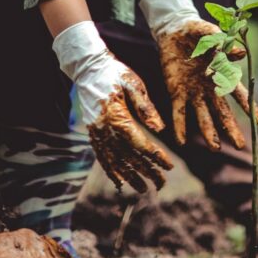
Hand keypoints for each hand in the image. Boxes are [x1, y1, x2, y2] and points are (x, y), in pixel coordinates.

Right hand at [53, 22, 171, 191]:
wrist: (87, 67)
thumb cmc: (114, 73)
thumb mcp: (134, 84)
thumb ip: (146, 108)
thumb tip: (159, 129)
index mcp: (117, 117)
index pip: (140, 143)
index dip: (156, 157)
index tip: (170, 166)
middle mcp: (104, 129)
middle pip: (128, 157)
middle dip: (146, 172)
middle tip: (162, 184)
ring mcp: (96, 133)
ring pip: (114, 161)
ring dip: (129, 176)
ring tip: (144, 189)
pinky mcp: (93, 132)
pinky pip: (102, 156)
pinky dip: (111, 171)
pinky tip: (120, 181)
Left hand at [140, 0, 257, 149]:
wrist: (174, 30)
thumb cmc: (197, 31)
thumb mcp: (210, 34)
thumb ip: (223, 44)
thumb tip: (240, 54)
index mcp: (222, 74)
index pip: (238, 94)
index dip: (248, 107)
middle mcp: (210, 87)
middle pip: (223, 112)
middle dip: (231, 129)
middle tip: (239, 146)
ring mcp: (193, 92)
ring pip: (203, 116)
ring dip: (208, 132)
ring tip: (214, 149)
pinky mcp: (176, 92)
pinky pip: (179, 112)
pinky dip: (180, 126)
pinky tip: (181, 141)